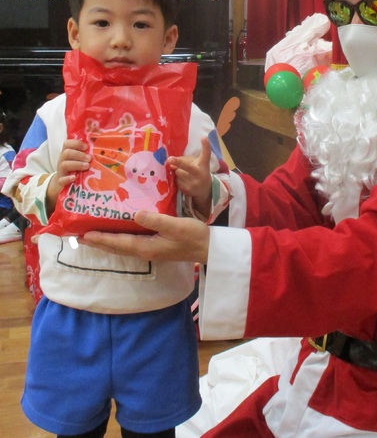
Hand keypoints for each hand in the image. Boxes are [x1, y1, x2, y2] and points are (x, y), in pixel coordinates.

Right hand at [46, 139, 90, 212]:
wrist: (64, 183)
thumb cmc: (75, 168)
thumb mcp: (79, 160)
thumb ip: (85, 154)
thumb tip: (100, 149)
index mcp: (66, 153)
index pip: (67, 143)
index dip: (76, 143)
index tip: (86, 147)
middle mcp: (62, 160)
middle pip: (66, 153)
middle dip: (79, 154)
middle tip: (89, 158)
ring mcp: (61, 171)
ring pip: (64, 165)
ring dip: (76, 164)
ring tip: (87, 166)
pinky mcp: (61, 182)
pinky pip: (61, 180)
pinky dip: (68, 178)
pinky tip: (74, 177)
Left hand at [80, 210, 209, 263]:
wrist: (208, 247)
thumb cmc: (194, 236)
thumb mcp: (176, 225)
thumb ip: (156, 220)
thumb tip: (135, 214)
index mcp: (147, 247)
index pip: (118, 243)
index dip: (100, 239)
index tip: (83, 235)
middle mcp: (145, 251)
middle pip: (115, 247)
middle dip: (98, 241)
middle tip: (79, 235)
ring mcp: (150, 249)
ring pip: (122, 246)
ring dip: (106, 241)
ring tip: (92, 233)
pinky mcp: (155, 246)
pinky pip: (130, 243)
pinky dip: (119, 238)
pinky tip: (118, 230)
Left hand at [167, 137, 212, 216]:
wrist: (205, 190)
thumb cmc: (197, 171)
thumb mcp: (196, 163)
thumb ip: (185, 160)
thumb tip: (170, 163)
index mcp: (203, 164)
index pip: (206, 153)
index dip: (205, 146)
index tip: (204, 138)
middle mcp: (200, 173)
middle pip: (187, 166)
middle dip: (178, 163)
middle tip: (169, 159)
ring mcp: (194, 183)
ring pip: (178, 173)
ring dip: (177, 171)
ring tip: (184, 174)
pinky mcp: (188, 190)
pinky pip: (176, 181)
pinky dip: (177, 180)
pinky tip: (183, 181)